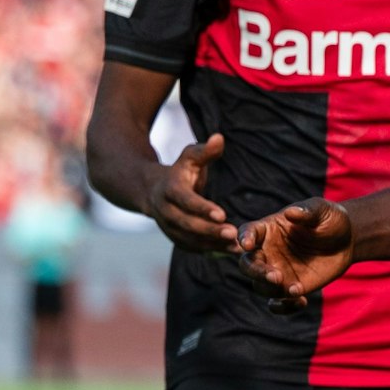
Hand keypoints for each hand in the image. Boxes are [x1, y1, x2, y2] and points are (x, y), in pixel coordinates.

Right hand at [142, 136, 237, 253]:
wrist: (153, 191)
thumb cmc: (180, 171)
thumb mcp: (190, 157)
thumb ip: (205, 151)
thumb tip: (219, 138)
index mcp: (169, 190)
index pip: (185, 200)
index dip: (202, 208)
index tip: (222, 214)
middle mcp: (166, 211)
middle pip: (187, 224)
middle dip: (210, 231)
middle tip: (233, 234)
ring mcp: (169, 228)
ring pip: (190, 240)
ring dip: (213, 244)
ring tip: (236, 246)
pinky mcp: (176, 239)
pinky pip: (193, 248)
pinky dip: (211, 251)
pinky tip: (231, 251)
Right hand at [238, 199, 353, 311]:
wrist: (347, 241)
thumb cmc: (330, 220)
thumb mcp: (322, 210)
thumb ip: (307, 211)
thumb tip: (291, 212)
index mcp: (269, 229)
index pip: (248, 232)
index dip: (244, 238)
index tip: (247, 244)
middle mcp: (268, 252)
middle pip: (248, 264)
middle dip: (257, 272)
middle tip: (276, 277)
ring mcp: (277, 271)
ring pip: (261, 286)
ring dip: (274, 290)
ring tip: (297, 289)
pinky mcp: (289, 287)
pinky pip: (277, 303)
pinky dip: (284, 307)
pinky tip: (301, 301)